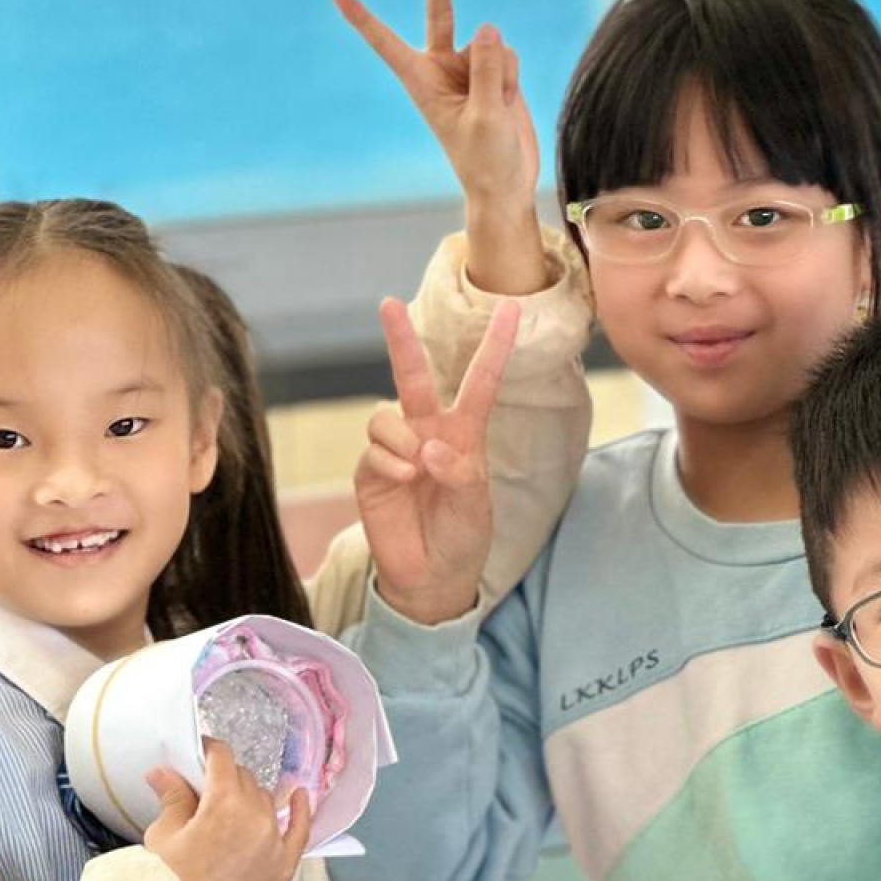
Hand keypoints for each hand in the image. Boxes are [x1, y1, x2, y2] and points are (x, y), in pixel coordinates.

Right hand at [143, 737, 311, 880]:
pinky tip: (300, 794)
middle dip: (225, 778)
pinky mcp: (283, 867)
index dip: (209, 751)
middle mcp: (256, 817)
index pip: (222, 760)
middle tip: (205, 787)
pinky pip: (300, 831)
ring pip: (267, 801)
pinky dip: (301, 811)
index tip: (201, 752)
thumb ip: (172, 798)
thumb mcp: (163, 835)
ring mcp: (274, 842)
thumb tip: (165, 771)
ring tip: (232, 802)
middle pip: (244, 779)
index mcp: (224, 803)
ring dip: (250, 796)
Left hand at [333, 0, 547, 295]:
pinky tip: (508, 101)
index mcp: (422, 83)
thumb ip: (485, 70)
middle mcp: (441, 69)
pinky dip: (513, 76)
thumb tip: (487, 26)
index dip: (364, 19)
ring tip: (498, 106)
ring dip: (502, 71)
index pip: (387, 44)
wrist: (507, 182)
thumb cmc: (485, 160)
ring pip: (491, 44)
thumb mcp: (484, 117)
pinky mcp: (493, 72)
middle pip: (441, 14)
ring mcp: (468, 68)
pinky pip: (507, 54)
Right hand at [355, 293, 520, 624]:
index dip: (495, 346)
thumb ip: (459, 472)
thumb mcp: (474, 505)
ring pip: (385, 414)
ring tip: (417, 467)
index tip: (510, 308)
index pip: (480, 381)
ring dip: (400, 436)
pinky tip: (404, 479)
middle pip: (413, 377)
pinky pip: (374, 449)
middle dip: (400, 340)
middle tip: (388, 304)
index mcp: (464, 433)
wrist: (432, 577)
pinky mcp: (371, 471)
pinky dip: (389, 461)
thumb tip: (428, 446)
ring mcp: (396, 449)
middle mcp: (427, 432)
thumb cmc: (462, 536)